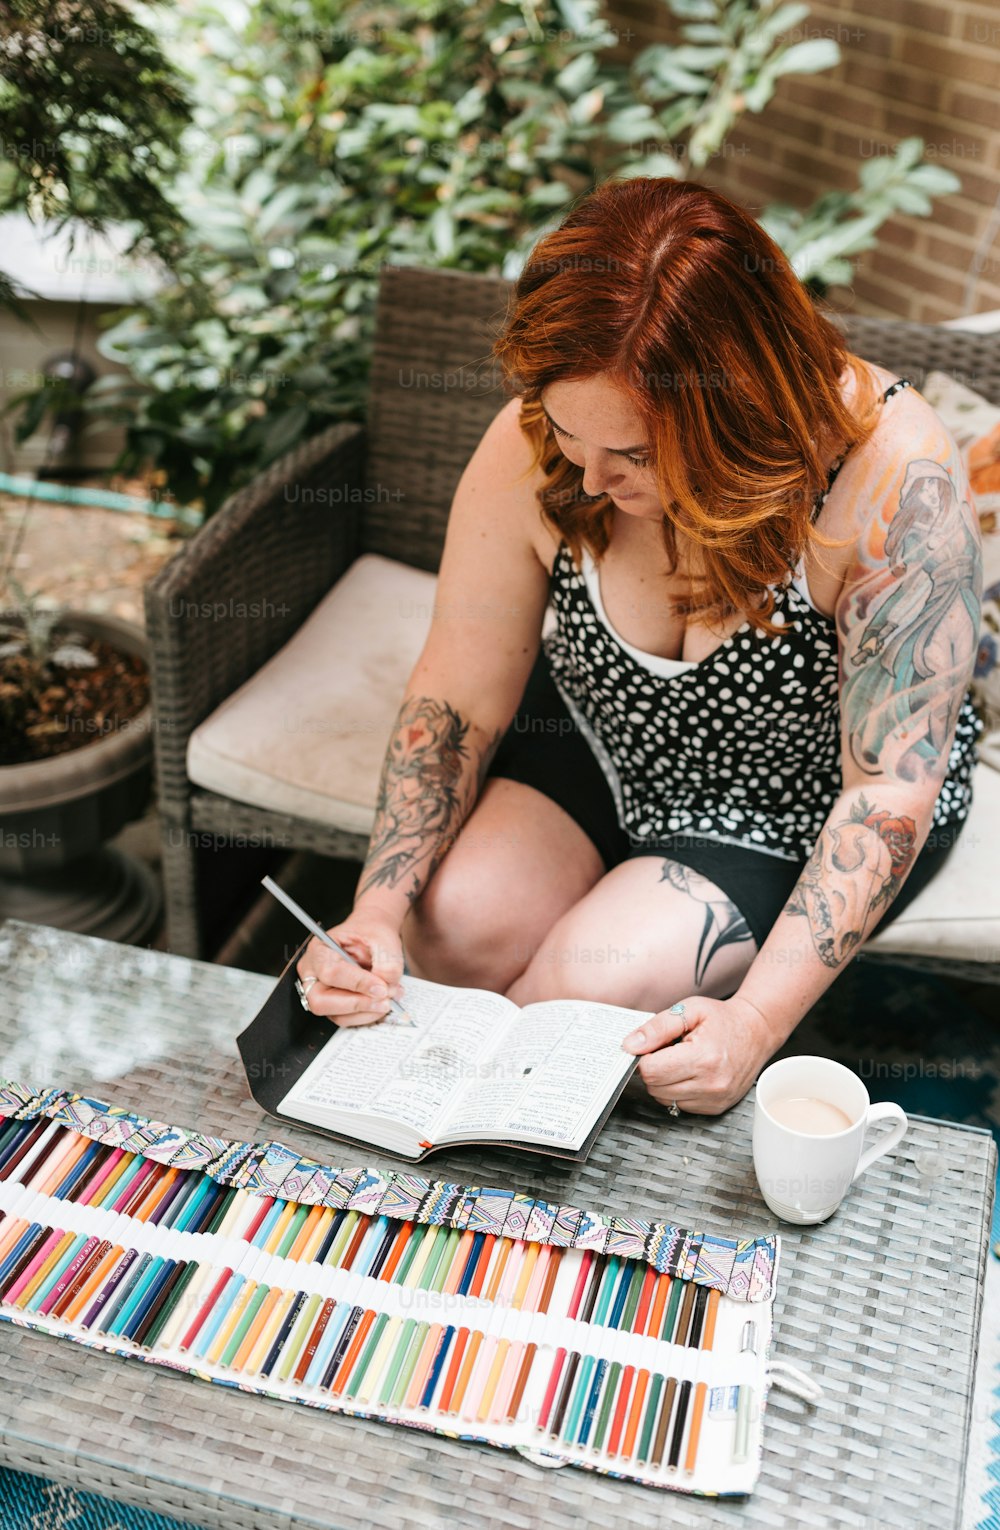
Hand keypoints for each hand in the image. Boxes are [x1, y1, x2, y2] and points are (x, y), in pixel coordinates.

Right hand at [296, 905, 405, 1026]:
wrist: (373, 936)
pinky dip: (367, 1015)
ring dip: (366, 1012)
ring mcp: (320, 991)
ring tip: (390, 998)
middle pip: (321, 1001)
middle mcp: (313, 972)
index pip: (331, 972)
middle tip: (385, 999)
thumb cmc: (372, 933)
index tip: (382, 987)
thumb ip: (387, 963)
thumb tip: (387, 988)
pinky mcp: (333, 1005)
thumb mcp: (384, 940)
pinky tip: (382, 1002)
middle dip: (357, 1004)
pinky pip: (346, 1019)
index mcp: (319, 949)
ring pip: (335, 1015)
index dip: (358, 983)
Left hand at [621, 995, 779, 1115]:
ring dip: (664, 1080)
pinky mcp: (716, 1108)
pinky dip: (677, 1089)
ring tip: (681, 1060)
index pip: (650, 1070)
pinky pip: (679, 1104)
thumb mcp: (689, 1010)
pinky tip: (690, 1072)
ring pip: (664, 1098)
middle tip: (669, 1050)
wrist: (756, 1032)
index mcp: (703, 1058)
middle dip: (654, 1068)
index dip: (644, 1056)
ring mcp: (715, 1099)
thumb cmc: (723, 1019)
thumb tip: (630, 1045)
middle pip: (654, 1087)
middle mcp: (711, 1084)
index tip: (653, 1045)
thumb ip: (657, 1027)